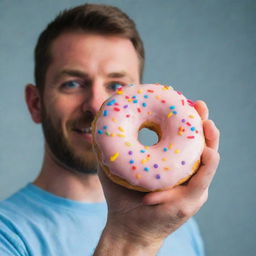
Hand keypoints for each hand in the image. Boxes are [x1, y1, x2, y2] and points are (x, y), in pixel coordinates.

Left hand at [94, 100, 219, 254]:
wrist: (126, 224)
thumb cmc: (122, 193)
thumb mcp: (120, 165)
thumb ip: (115, 145)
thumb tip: (102, 120)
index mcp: (172, 162)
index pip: (184, 137)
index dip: (188, 119)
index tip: (188, 101)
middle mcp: (185, 172)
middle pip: (201, 145)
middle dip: (203, 124)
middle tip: (200, 106)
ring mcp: (189, 187)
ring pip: (207, 162)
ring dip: (210, 142)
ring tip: (207, 124)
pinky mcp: (188, 203)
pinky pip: (199, 184)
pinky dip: (205, 168)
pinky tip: (208, 154)